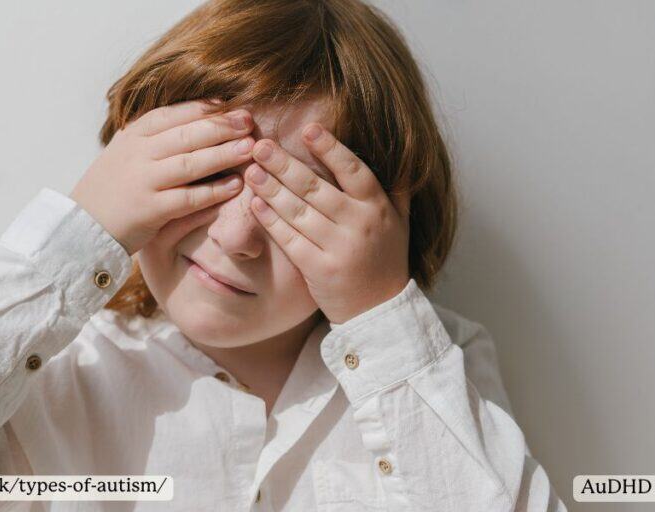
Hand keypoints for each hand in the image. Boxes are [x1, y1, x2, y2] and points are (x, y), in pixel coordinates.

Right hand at [70, 100, 253, 255]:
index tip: (231, 105)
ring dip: (224, 154)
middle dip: (222, 126)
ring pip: (191, 163)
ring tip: (250, 148)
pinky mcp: (150, 210)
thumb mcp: (125, 153)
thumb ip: (152, 137)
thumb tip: (194, 118)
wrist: (81, 227)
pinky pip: (189, 198)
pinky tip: (235, 186)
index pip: (173, 114)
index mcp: (133, 136)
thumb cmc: (110, 190)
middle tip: (248, 122)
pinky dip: (214, 191)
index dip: (205, 108)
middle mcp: (138, 154)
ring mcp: (143, 181)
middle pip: (187, 134)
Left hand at [244, 124, 410, 323]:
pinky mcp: (319, 270)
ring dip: (271, 189)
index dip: (330, 148)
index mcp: (377, 207)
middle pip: (316, 188)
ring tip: (252, 170)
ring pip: (299, 212)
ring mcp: (338, 248)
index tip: (308, 128)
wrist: (379, 312)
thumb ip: (397, 189)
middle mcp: (359, 224)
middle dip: (285, 164)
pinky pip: (290, 240)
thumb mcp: (400, 223)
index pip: (353, 170)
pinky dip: (271, 221)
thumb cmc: (386, 261)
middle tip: (261, 145)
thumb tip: (403, 152)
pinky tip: (255, 204)